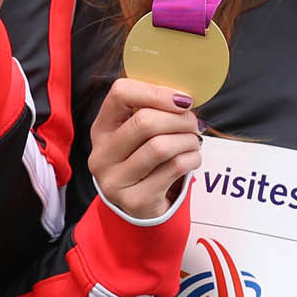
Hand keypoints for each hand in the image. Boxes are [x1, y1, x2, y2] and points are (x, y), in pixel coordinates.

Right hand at [89, 77, 201, 221]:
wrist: (140, 204)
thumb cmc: (143, 159)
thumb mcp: (138, 133)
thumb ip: (153, 110)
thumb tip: (184, 98)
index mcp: (101, 129)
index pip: (120, 93)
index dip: (156, 92)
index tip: (182, 100)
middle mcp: (101, 155)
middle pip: (144, 121)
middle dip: (179, 119)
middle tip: (194, 124)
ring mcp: (115, 181)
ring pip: (160, 147)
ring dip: (188, 140)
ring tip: (194, 141)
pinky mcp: (135, 201)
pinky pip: (174, 168)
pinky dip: (192, 158)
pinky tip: (193, 158)